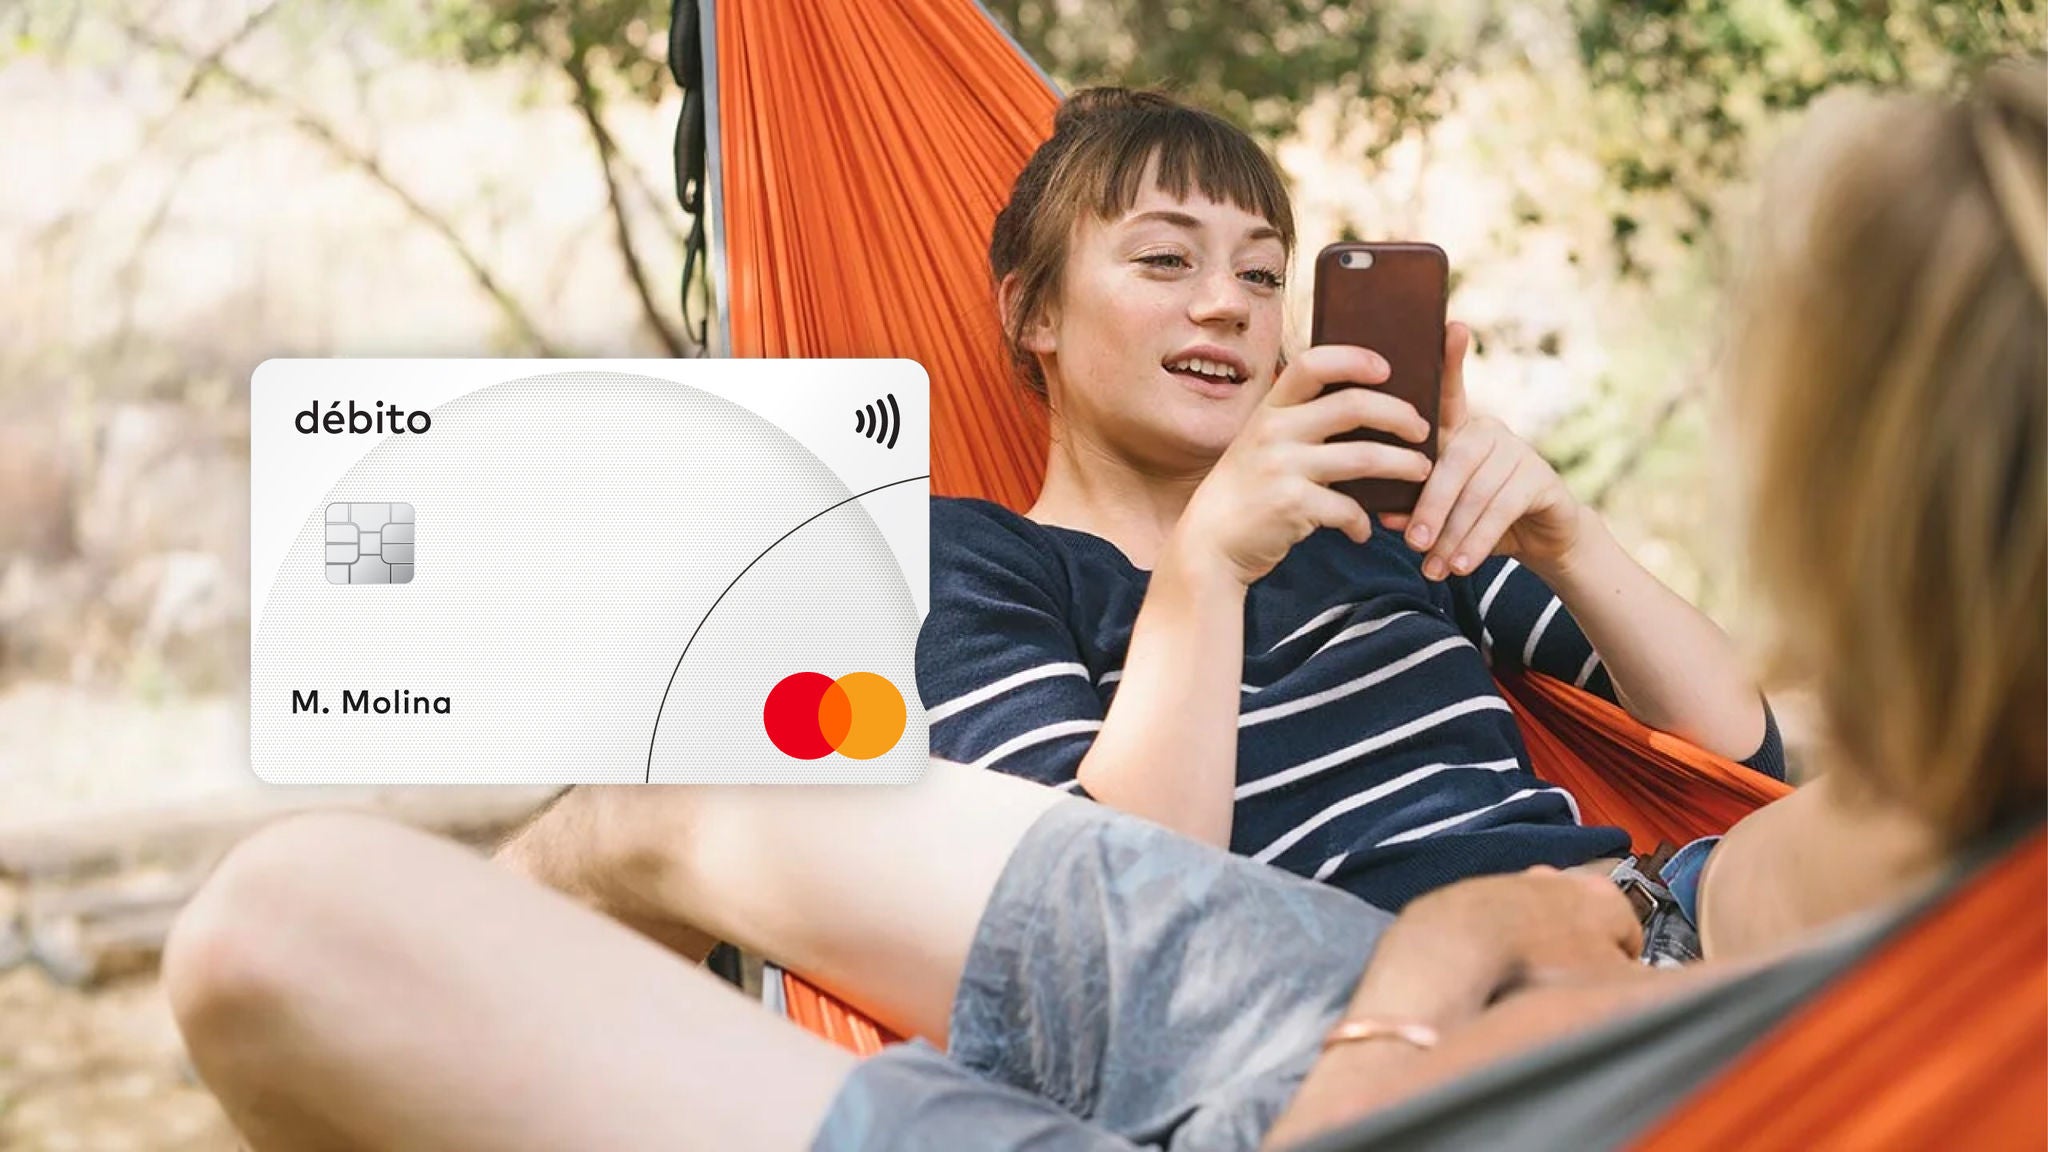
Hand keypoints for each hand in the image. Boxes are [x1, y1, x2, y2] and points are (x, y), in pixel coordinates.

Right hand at [1180, 345, 1433, 585]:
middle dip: (1399, 414)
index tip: (1386, 368)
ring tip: (1421, 471)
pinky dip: (1362, 521)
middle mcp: (1274, 431)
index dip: (1354, 359)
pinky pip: (1347, 508)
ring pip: (1364, 457)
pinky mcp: (1291, 505)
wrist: (1208, 544)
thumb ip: (1296, 423)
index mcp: (1270, 409)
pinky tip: (1363, 530)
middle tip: (1422, 428)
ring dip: (1402, 465)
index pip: (1314, 363)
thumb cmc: (1246, 492)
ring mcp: (1282, 468)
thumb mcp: (1260, 444)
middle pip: (1354, 405)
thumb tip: (1361, 406)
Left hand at [1349, 866, 1641, 1024]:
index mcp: (1606, 897)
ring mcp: (1517, 883)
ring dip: (1537, 950)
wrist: (1463, 942)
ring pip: (1540, 924)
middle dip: (1577, 955)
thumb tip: (1662, 989)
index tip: (1604, 989)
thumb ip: (1651, 986)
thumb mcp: (1618, 987)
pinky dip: (1500, 945)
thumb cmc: (1542, 964)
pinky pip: (1499, 926)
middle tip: (1565, 988)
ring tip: (1524, 982)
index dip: (1621, 970)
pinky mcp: (1479, 895)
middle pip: (1584, 926)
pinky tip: (1493, 969)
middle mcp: (1562, 879)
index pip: (1631, 937)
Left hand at [1380, 323, 1584, 581]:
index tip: (1453, 325)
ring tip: (1434, 568)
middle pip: (1453, 461)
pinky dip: (1478, 541)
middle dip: (1429, 505)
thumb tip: (1384, 516)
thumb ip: (1411, 508)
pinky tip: (1463, 566)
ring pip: (1477, 492)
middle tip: (1412, 543)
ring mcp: (1517, 452)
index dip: (1451, 360)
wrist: (1537, 541)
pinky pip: (1503, 509)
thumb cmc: (1473, 520)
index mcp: (1457, 430)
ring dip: (1452, 535)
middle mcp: (1488, 431)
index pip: (1449, 390)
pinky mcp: (1541, 479)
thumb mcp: (1439, 513)